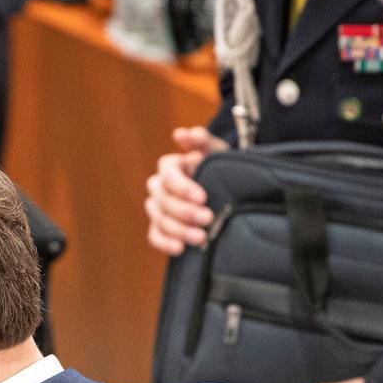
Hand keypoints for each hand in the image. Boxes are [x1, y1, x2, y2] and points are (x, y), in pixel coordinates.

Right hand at [144, 126, 228, 255]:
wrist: (227, 190)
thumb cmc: (222, 168)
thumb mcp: (219, 152)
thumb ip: (203, 141)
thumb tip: (182, 134)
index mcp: (171, 167)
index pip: (167, 175)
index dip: (182, 187)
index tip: (202, 197)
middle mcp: (159, 187)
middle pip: (162, 199)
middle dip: (183, 211)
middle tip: (207, 219)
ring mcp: (158, 208)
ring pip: (159, 219)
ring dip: (178, 230)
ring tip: (200, 238)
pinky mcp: (160, 227)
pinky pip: (155, 236)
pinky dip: (165, 243)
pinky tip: (180, 249)